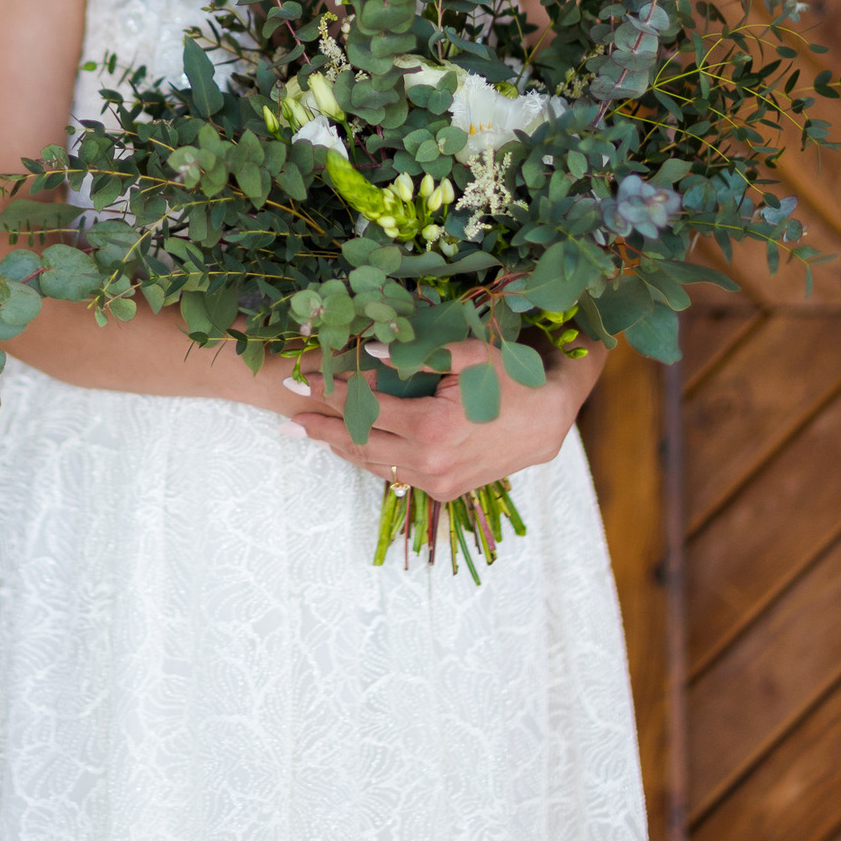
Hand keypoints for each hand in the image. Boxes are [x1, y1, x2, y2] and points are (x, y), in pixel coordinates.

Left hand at [289, 340, 605, 500]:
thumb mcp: (470, 355)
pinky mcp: (446, 490)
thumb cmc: (512, 378)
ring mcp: (437, 482)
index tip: (305, 378)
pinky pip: (395, 476)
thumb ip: (419, 354)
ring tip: (310, 432)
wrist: (551, 419)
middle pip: (360, 442)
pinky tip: (352, 448)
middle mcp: (429, 462)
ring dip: (341, 446)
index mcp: (431, 428)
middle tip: (290, 414)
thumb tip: (372, 350)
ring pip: (374, 464)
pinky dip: (370, 460)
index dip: (332, 391)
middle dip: (322, 425)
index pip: (366, 407)